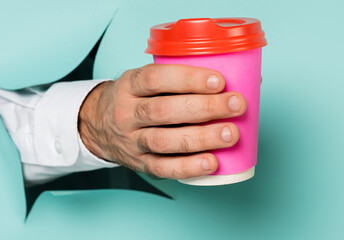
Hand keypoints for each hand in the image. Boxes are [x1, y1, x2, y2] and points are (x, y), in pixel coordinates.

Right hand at [78, 64, 245, 179]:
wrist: (98, 125)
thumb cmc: (138, 98)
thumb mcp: (147, 79)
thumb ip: (184, 78)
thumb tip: (245, 78)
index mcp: (130, 85)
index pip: (155, 79)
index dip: (188, 79)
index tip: (219, 81)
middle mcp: (126, 113)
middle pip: (164, 111)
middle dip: (205, 108)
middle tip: (236, 105)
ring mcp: (132, 141)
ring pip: (165, 141)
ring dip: (201, 138)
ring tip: (231, 134)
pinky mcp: (139, 164)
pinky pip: (163, 168)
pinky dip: (189, 167)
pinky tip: (212, 163)